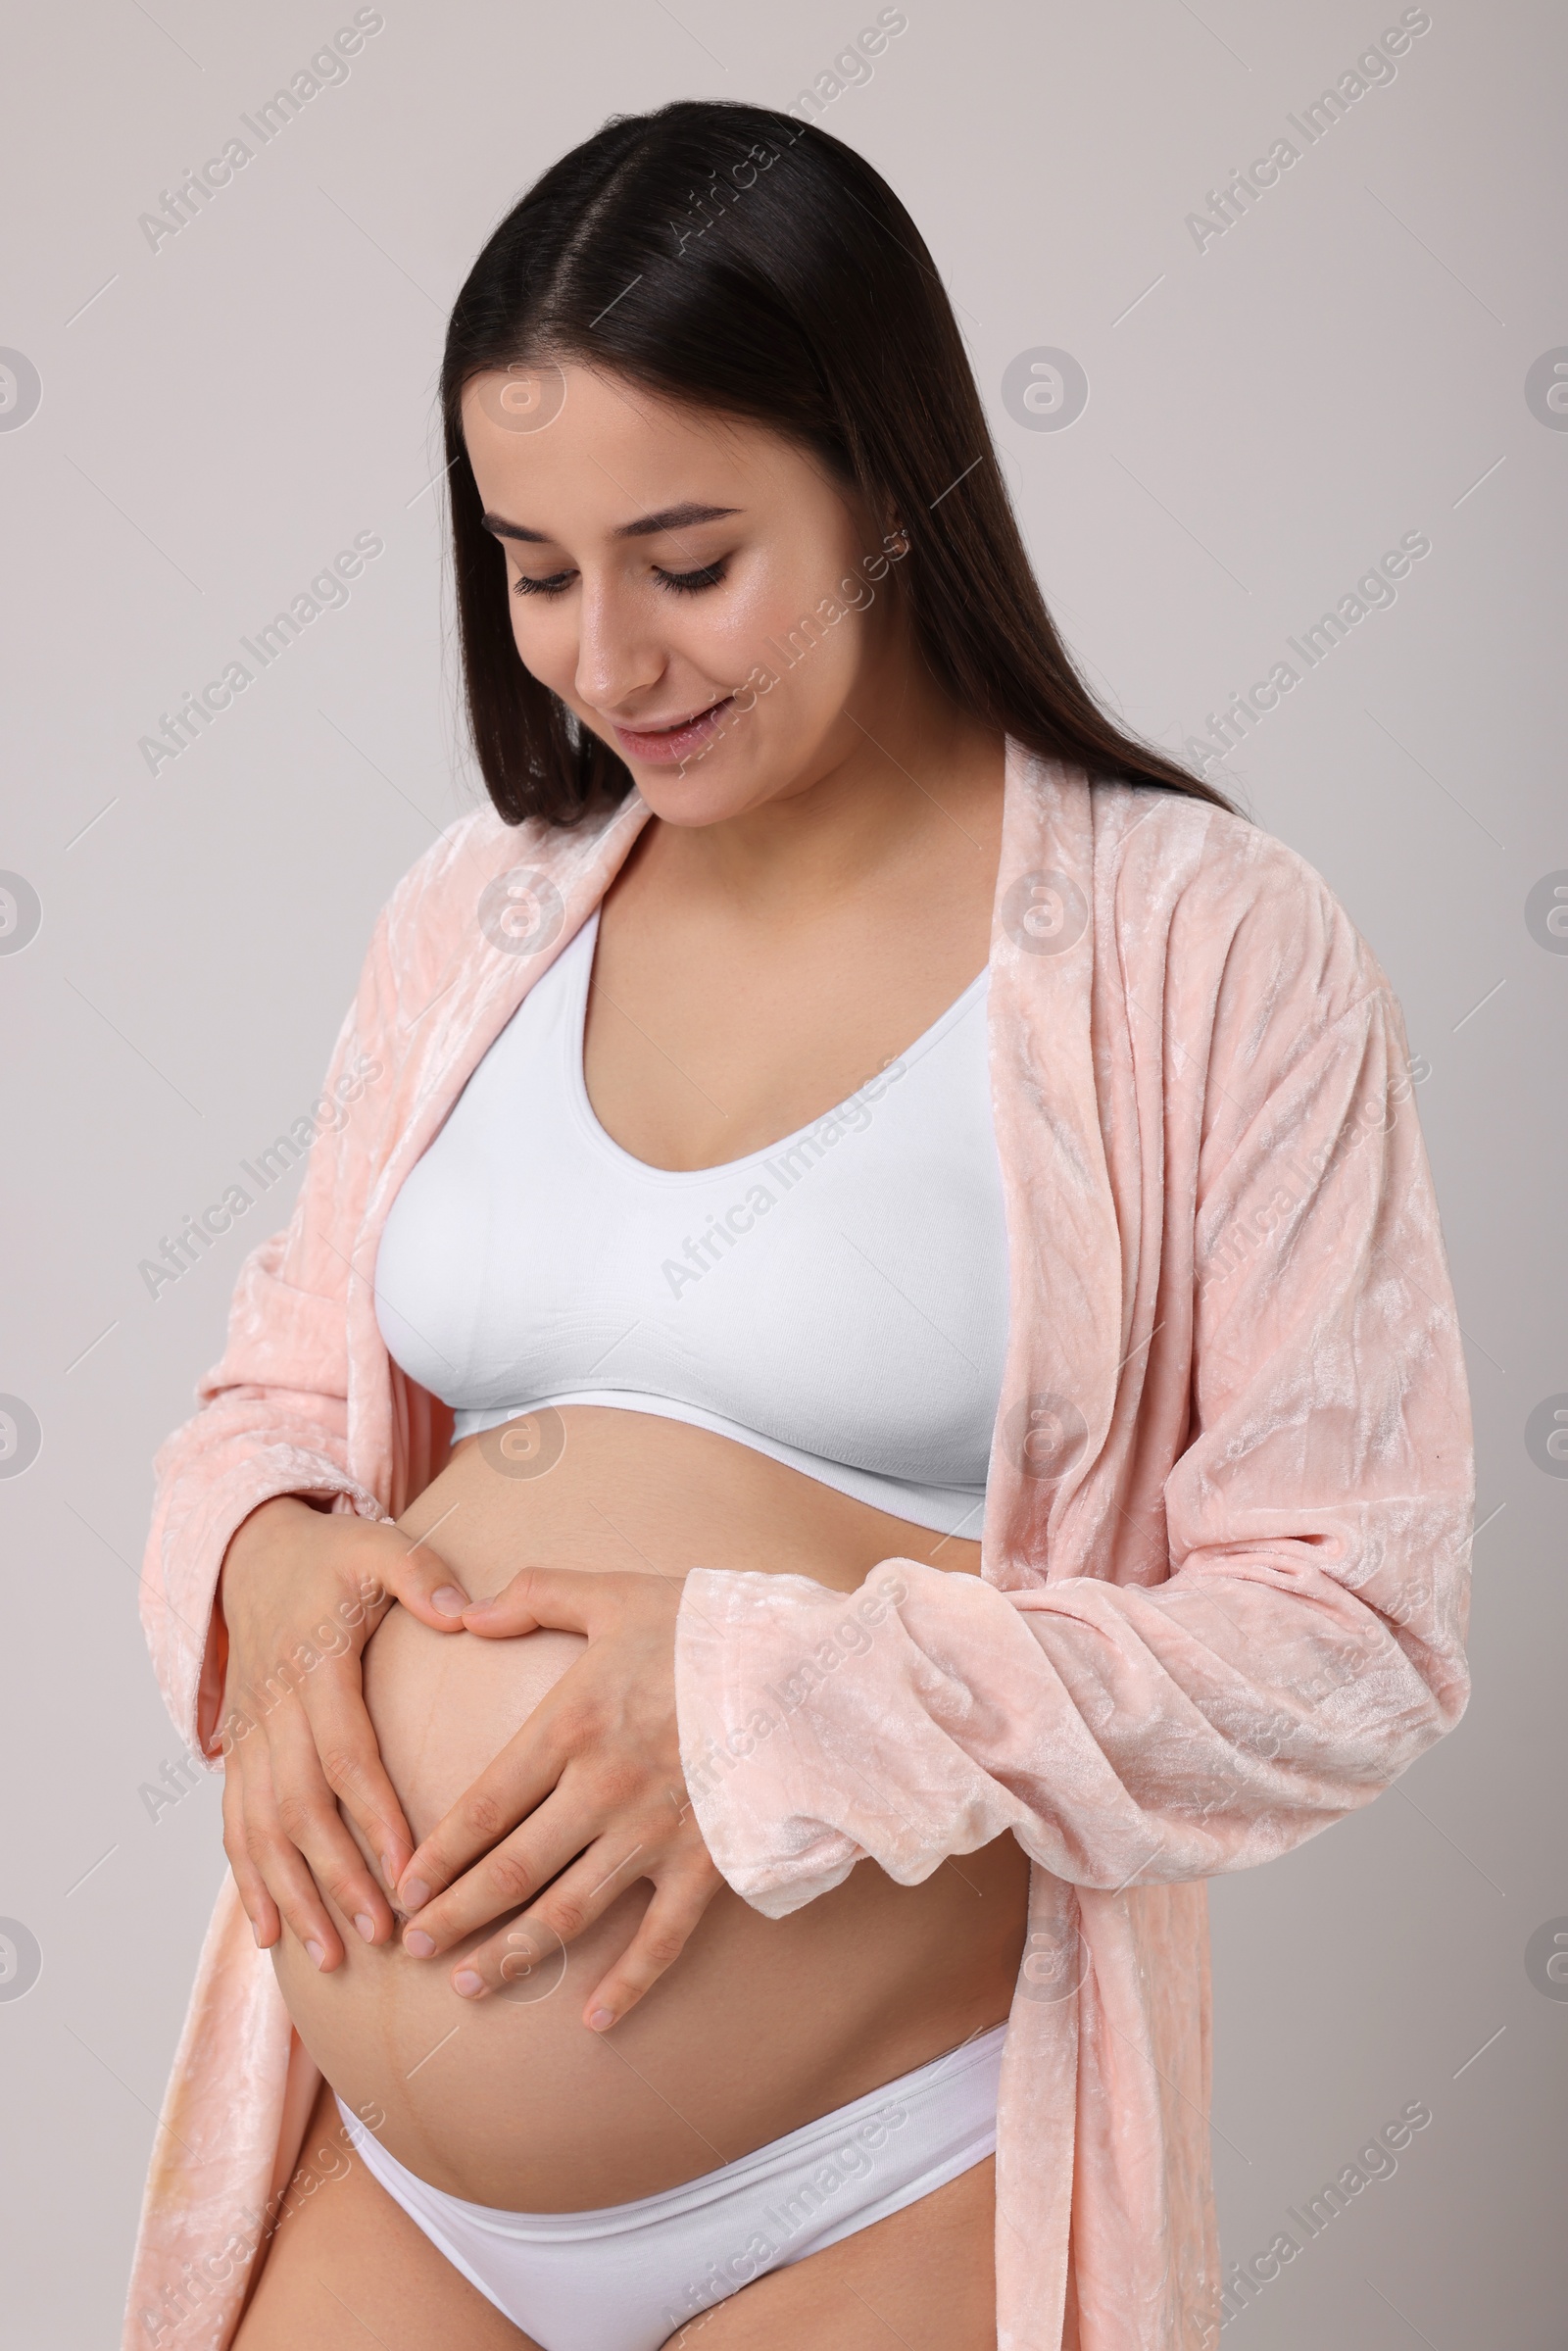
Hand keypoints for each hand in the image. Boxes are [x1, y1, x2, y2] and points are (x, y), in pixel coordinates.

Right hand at [217, 1495, 471, 1970]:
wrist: (253, 1555)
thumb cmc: (331, 1557)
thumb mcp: (377, 1546)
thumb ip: (421, 1575)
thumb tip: (462, 1611)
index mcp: (315, 1666)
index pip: (345, 1753)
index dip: (373, 1815)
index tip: (408, 1869)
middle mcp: (274, 1710)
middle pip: (301, 1807)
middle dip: (338, 1875)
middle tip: (381, 1934)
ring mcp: (249, 1736)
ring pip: (262, 1829)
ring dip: (293, 1895)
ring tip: (330, 1955)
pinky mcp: (237, 1752)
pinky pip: (234, 1825)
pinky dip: (250, 1883)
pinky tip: (273, 1935)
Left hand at [395, 1567, 723, 2031]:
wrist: (810, 1664)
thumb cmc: (709, 1625)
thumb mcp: (615, 1594)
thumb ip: (535, 1596)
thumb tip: (464, 1612)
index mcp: (571, 1725)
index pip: (482, 1807)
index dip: (437, 1856)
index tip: (403, 1889)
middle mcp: (602, 1790)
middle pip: (510, 1871)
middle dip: (455, 1917)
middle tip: (414, 1948)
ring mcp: (655, 1834)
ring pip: (567, 1913)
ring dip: (513, 1955)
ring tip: (470, 1985)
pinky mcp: (708, 1863)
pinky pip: (661, 1939)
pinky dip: (628, 1984)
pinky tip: (594, 2019)